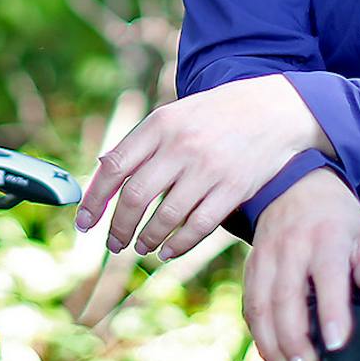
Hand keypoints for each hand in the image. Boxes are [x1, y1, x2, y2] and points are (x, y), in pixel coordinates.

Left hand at [76, 75, 325, 257]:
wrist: (274, 109)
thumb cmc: (215, 115)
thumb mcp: (174, 115)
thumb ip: (141, 142)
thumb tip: (102, 170)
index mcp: (160, 124)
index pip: (114, 168)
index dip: (95, 200)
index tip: (85, 224)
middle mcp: (181, 146)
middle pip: (135, 197)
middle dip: (118, 227)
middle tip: (113, 244)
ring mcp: (208, 169)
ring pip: (165, 217)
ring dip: (146, 239)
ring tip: (141, 247)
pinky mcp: (233, 189)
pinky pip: (198, 226)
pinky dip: (178, 245)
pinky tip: (167, 251)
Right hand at [244, 169, 359, 360]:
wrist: (293, 183)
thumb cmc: (337, 216)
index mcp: (326, 238)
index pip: (326, 278)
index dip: (330, 313)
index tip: (334, 345)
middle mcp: (291, 248)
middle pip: (286, 300)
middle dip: (294, 342)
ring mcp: (266, 257)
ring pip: (261, 307)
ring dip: (272, 346)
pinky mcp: (251, 266)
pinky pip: (250, 305)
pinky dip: (259, 335)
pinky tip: (272, 357)